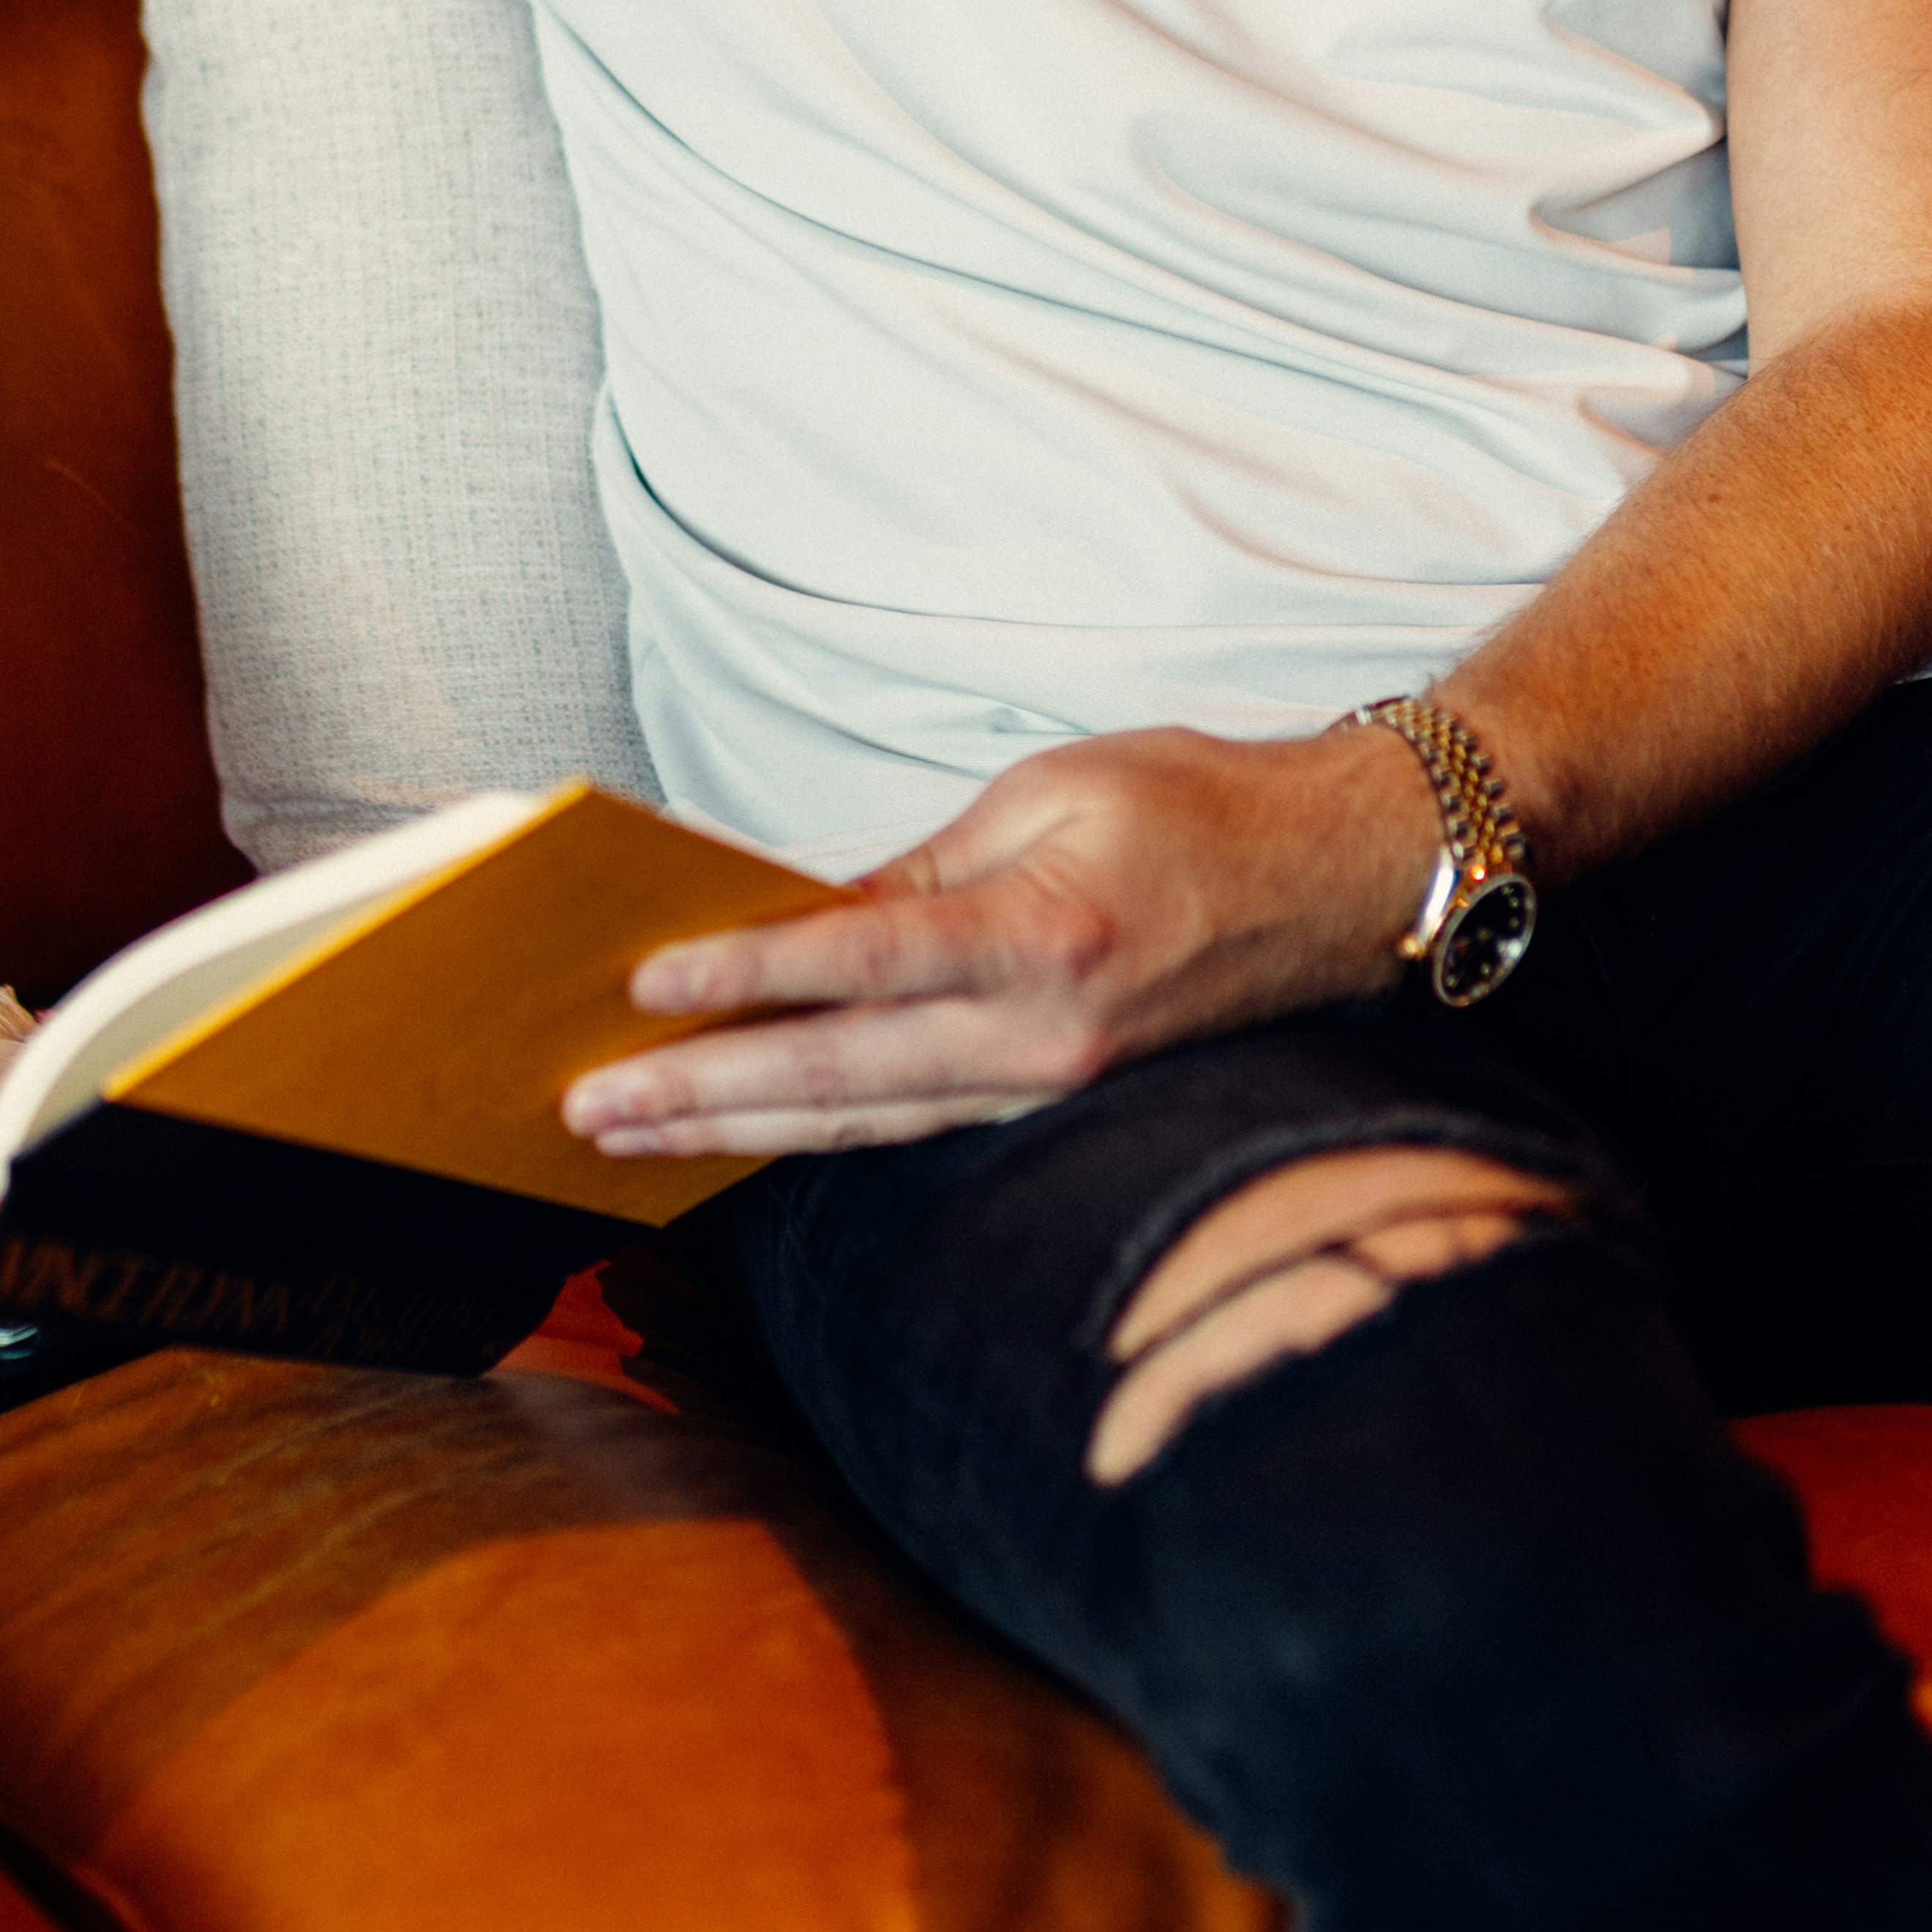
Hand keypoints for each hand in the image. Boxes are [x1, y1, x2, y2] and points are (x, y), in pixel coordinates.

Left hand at [562, 720, 1432, 1158]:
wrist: (1344, 877)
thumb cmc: (1202, 805)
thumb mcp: (1055, 793)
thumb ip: (927, 868)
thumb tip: (810, 920)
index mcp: (1047, 935)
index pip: (866, 960)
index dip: (752, 976)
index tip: (647, 987)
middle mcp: (1049, 1034)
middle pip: (843, 1075)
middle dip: (705, 1092)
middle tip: (587, 1104)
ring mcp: (1056, 1082)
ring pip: (867, 1121)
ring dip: (741, 1130)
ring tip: (630, 1138)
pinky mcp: (1059, 1098)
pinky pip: (918, 1125)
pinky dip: (824, 1131)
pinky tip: (747, 1134)